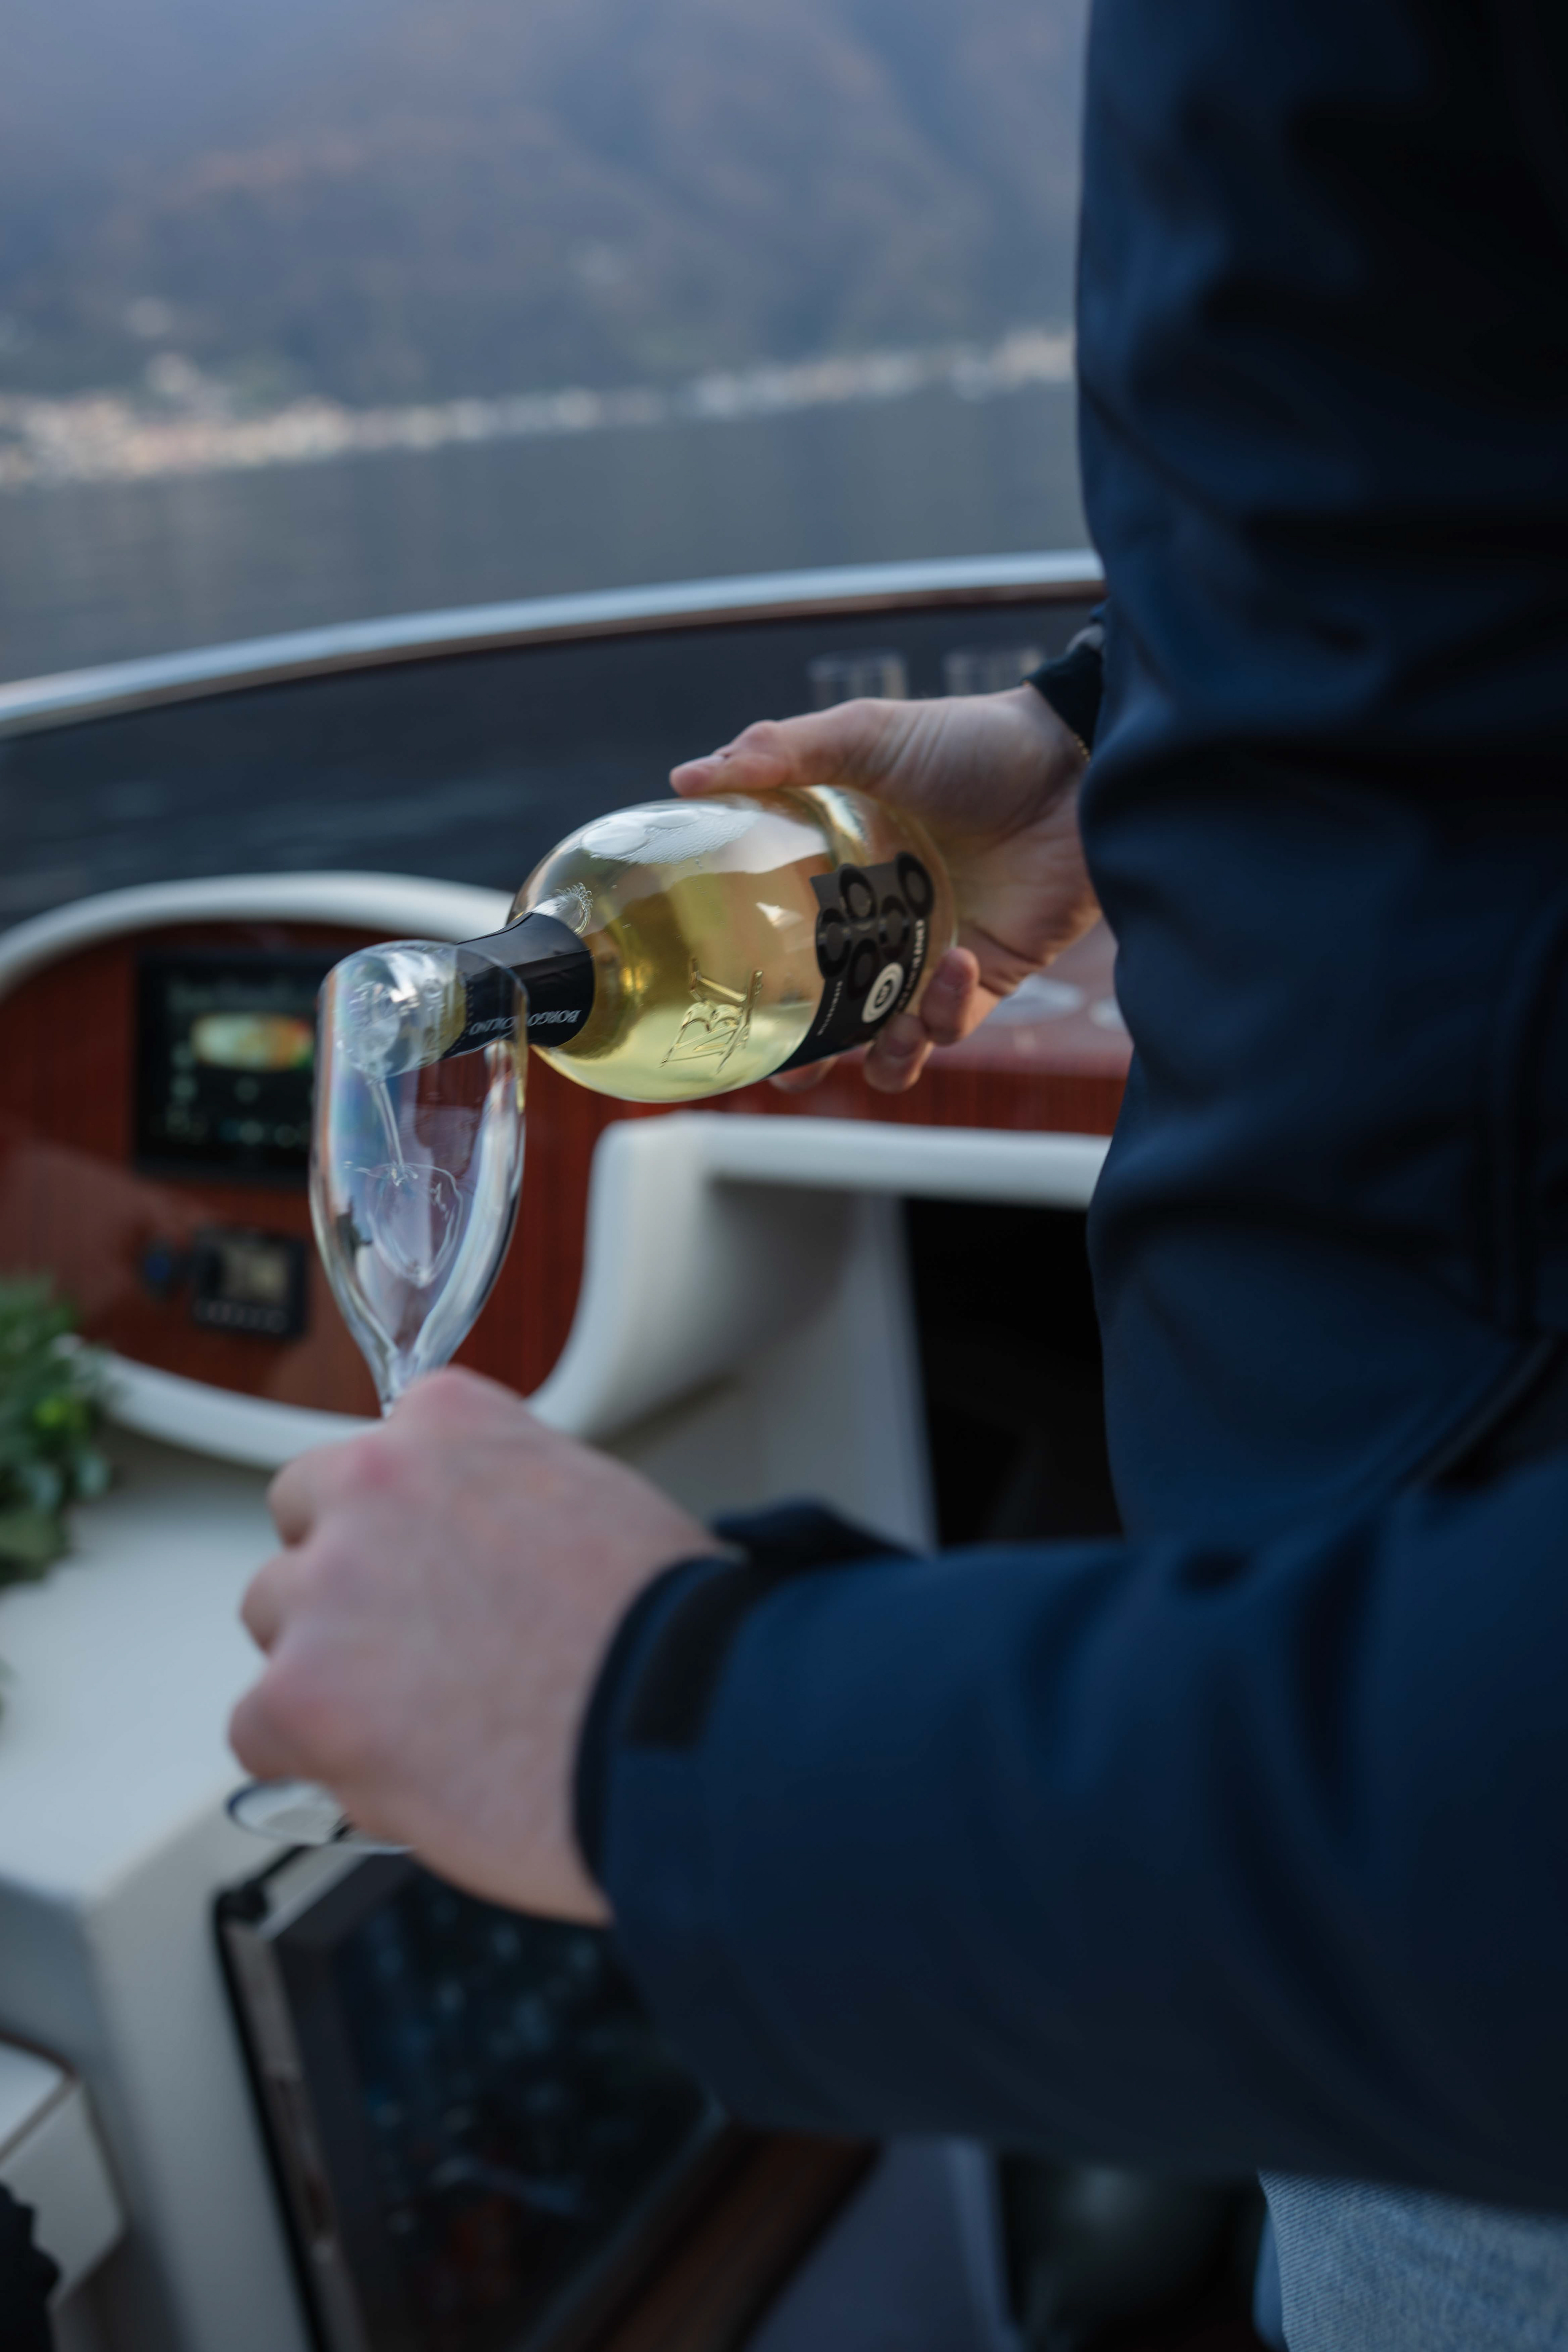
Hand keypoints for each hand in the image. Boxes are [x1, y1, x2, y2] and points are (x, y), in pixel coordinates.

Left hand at [229, 1369, 713, 1918]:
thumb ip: (500, 1503)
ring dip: (326, 1666)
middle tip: (420, 1648)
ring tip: (419, 1721)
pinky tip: (393, 1770)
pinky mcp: (301, 1694)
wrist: (681, 1724)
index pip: (374, 1453)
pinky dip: (312, 1756)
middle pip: (305, 1525)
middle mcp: (373, 1484)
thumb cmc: (663, 1631)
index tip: (434, 1567)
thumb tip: (465, 1559)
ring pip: (274, 1622)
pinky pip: (257, 1728)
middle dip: (348, 1583)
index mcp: (449, 1421)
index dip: (403, 1524)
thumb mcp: (592, 1500)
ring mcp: (329, 1588)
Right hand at [671, 684, 1094, 1091]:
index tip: (720, 1009)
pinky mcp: (986, 975)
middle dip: (806, 1059)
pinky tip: (956, 962)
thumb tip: (686, 777)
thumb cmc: (971, 741)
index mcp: (834, 877)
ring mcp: (931, 956)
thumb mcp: (865, 734)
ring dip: (879, 1056)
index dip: (748, 986)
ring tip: (882, 1035)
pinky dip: (944, 1013)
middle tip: (794, 1065)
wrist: (1074, 764)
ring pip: (888, 1043)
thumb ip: (778, 754)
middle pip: (824, 1016)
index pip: (775, 944)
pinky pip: (951, 1025)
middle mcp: (876, 925)